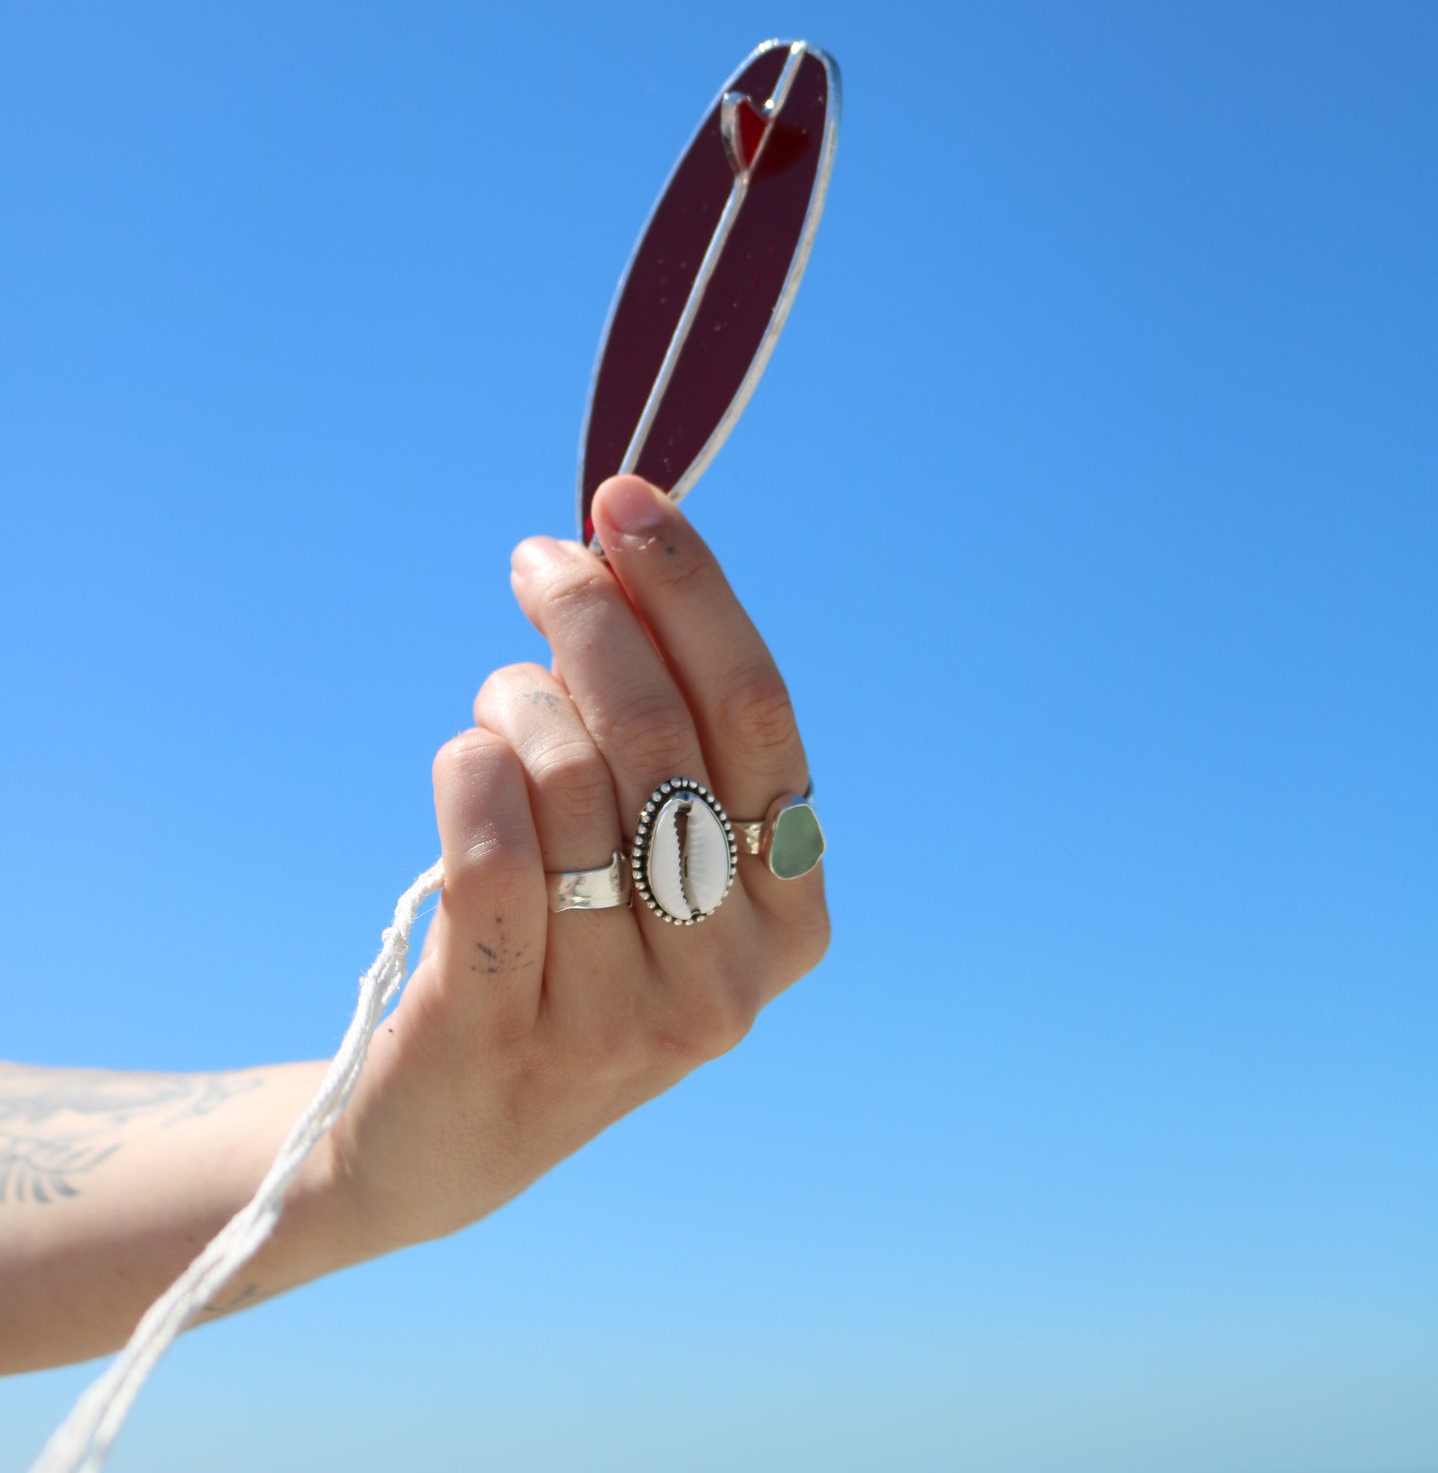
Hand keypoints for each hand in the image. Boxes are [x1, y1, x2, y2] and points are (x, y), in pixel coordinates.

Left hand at [323, 474, 828, 1255]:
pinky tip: (464, 756)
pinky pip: (489, 853)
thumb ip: (668, 714)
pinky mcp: (504, 1034)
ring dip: (515, 702)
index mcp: (792, 911)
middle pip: (662, 734)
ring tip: (498, 701)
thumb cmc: (568, 937)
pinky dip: (469, 772)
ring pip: (569, 782)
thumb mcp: (650, 836)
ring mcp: (620, 1020)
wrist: (454, 1128)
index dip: (694, 590)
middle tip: (539, 559)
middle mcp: (728, 977)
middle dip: (591, 615)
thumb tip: (630, 537)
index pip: (760, 712)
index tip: (626, 499)